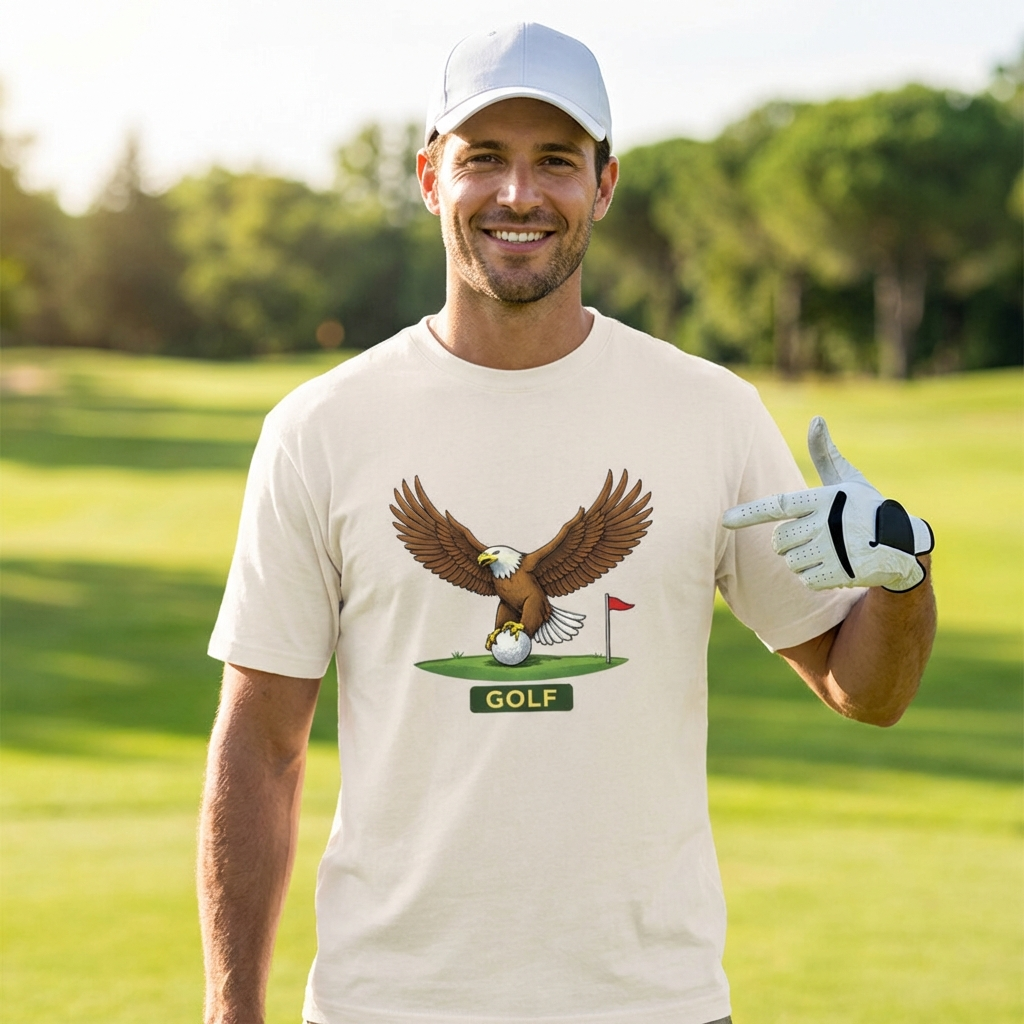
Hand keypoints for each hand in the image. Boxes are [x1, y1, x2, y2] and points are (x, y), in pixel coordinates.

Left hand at [722, 417, 933, 591]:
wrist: (903, 543)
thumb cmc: (867, 507)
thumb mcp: (848, 479)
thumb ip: (825, 454)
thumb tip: (815, 420)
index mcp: (822, 499)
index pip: (778, 506)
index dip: (749, 513)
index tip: (724, 520)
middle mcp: (825, 524)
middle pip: (779, 542)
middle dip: (788, 543)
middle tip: (813, 537)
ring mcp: (833, 550)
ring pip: (791, 563)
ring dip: (802, 561)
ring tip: (828, 551)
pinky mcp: (839, 573)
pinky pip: (806, 580)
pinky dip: (816, 578)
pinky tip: (836, 567)